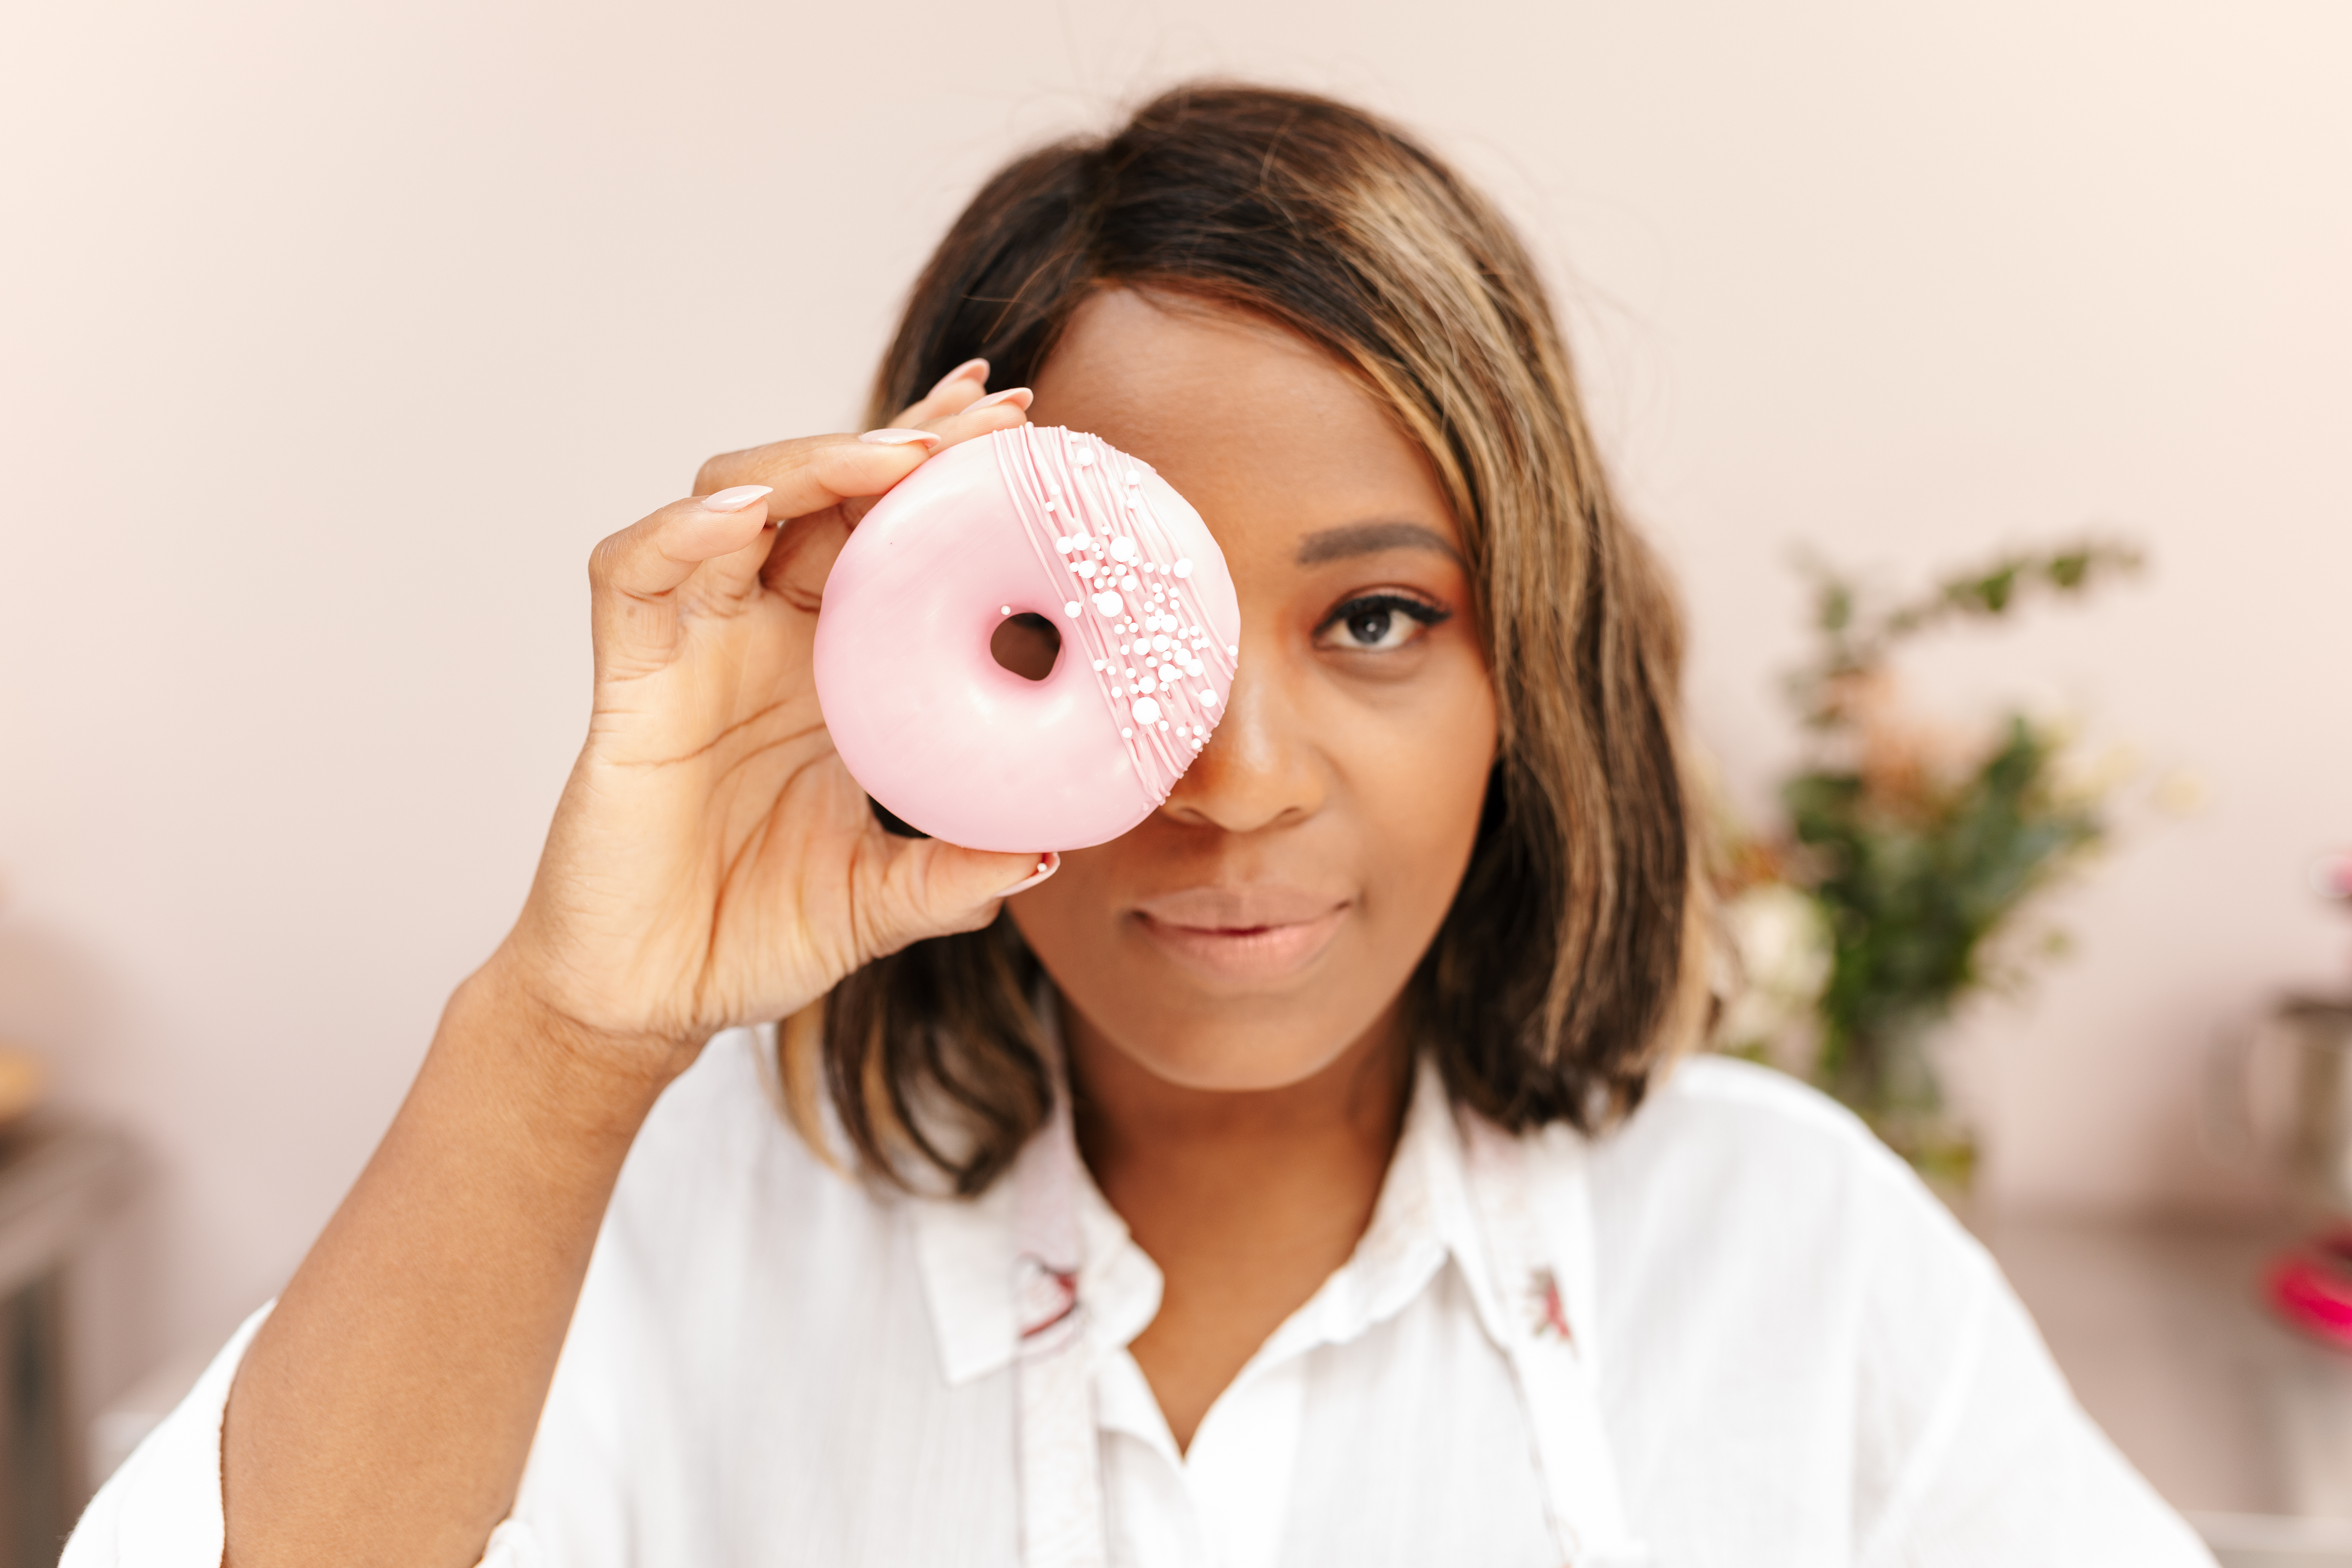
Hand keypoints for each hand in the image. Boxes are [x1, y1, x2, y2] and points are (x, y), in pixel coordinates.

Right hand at [491, 363, 1050, 1081]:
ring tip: (894, 457)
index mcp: (831, 666)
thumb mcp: (881, 902)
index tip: (1022, 425)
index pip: (885, 532)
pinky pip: (634, 574)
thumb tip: (1051, 851)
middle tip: (986, 416)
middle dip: (900, 439)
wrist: (655, 1000)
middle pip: (821, 490)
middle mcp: (762, 635)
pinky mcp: (627, 680)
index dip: (942, 470)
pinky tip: (747, 514)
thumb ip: (955, 873)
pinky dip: (683, 532)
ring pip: (730, 499)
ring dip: (810, 464)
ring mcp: (691, 648)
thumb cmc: (754, 935)